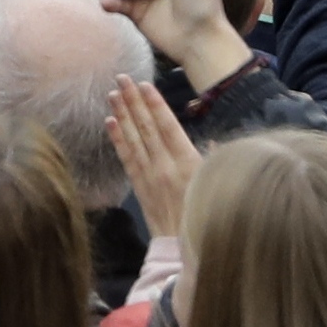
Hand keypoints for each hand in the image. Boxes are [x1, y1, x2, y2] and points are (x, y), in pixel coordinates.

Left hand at [105, 76, 200, 241]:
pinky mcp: (139, 187)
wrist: (185, 249)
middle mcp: (165, 166)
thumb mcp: (217, 183)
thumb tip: (212, 141)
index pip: (168, 126)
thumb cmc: (207, 215)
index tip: (145, 83)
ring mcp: (150, 176)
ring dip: (122, 113)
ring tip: (112, 93)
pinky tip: (109, 122)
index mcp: (188, 162)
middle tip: (121, 77)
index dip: (155, 104)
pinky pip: (126, 158)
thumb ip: (213, 159)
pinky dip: (117, 139)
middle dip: (133, 100)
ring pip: (134, 138)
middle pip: (147, 127)